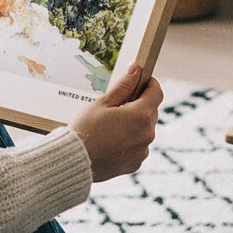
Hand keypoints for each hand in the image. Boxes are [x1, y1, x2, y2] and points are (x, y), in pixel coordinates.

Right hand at [69, 64, 162, 181]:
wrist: (75, 161)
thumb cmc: (86, 128)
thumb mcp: (103, 102)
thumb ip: (123, 86)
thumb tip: (135, 69)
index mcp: (141, 115)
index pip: (156, 93)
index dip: (150, 84)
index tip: (141, 80)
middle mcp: (147, 134)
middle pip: (151, 111)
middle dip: (138, 104)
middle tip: (117, 104)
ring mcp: (143, 150)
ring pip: (144, 129)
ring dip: (134, 123)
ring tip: (110, 125)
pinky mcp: (136, 163)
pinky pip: (138, 146)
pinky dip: (129, 140)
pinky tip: (110, 140)